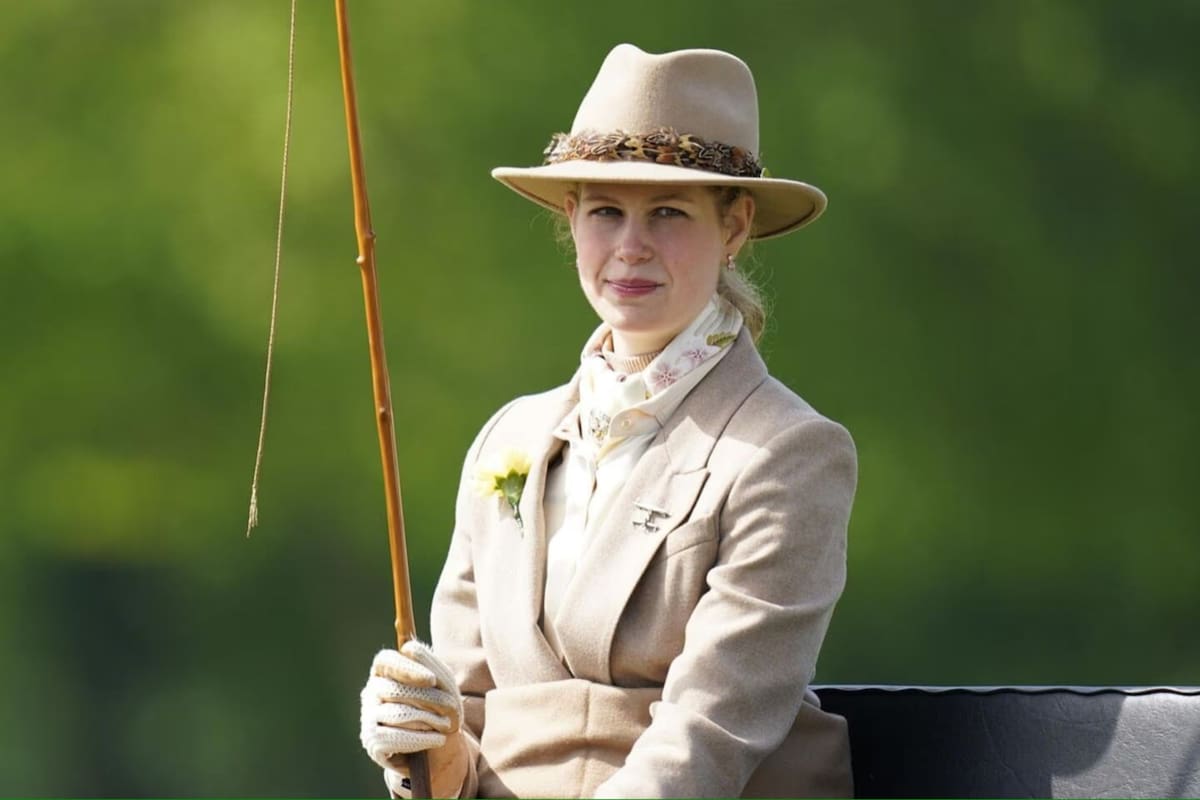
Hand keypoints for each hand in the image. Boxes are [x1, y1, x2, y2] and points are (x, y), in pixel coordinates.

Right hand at [360, 641, 467, 797]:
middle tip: (451, 709)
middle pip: (392, 689)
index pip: (386, 661)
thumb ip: (429, 663)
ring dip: (427, 720)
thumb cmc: (440, 709)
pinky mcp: (372, 741)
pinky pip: (392, 737)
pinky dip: (420, 738)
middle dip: (427, 700)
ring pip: (395, 713)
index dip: (407, 669)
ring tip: (445, 725)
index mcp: (386, 671)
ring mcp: (368, 716)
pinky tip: (438, 739)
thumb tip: (409, 648)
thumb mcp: (443, 685)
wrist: (439, 747)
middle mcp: (371, 691)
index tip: (432, 680)